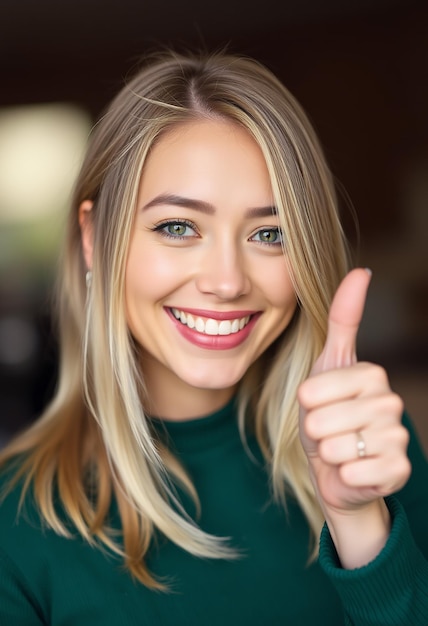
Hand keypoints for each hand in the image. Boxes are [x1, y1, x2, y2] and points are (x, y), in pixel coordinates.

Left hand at [298, 268, 410, 566]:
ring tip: (341, 449)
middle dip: (315, 431)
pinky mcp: (397, 471)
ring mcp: (398, 437)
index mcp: (372, 374)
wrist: (337, 467)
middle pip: (322, 419)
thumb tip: (362, 269)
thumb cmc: (327, 415)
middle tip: (330, 432)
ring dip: (328, 453)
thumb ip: (344, 319)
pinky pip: (353, 472)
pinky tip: (354, 470)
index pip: (313, 390)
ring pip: (336, 447)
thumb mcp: (327, 366)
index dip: (306, 404)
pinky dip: (343, 475)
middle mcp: (391, 402)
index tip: (319, 405)